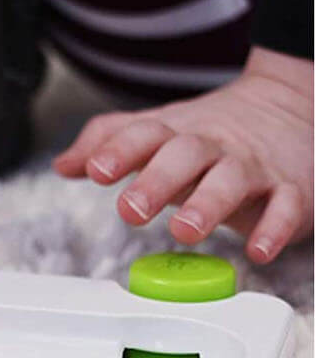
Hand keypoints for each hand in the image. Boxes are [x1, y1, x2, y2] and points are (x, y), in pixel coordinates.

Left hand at [53, 47, 312, 263]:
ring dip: (209, 205)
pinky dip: (275, 228)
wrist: (294, 108)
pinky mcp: (292, 189)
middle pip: (185, 155)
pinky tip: (257, 250)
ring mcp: (253, 167)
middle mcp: (213, 147)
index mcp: (176, 134)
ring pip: (233, 180)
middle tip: (132, 209)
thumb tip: (64, 164)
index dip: (118, 150)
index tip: (96, 169)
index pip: (144, 134)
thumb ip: (110, 144)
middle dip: (157, 181)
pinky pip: (287, 207)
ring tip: (186, 231)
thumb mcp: (159, 132)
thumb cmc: (211, 135)